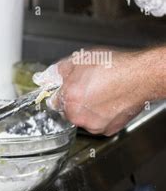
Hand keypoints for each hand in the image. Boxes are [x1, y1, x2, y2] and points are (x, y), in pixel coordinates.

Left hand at [35, 48, 151, 135]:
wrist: (140, 77)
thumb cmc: (114, 67)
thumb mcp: (81, 60)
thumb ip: (60, 70)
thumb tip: (50, 75)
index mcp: (68, 98)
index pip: (54, 101)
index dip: (62, 94)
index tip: (67, 91)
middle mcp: (78, 115)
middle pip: (69, 111)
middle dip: (75, 101)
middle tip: (89, 89)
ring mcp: (93, 125)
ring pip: (83, 119)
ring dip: (88, 110)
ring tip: (101, 94)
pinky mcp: (108, 130)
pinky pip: (99, 124)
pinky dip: (102, 116)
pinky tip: (109, 103)